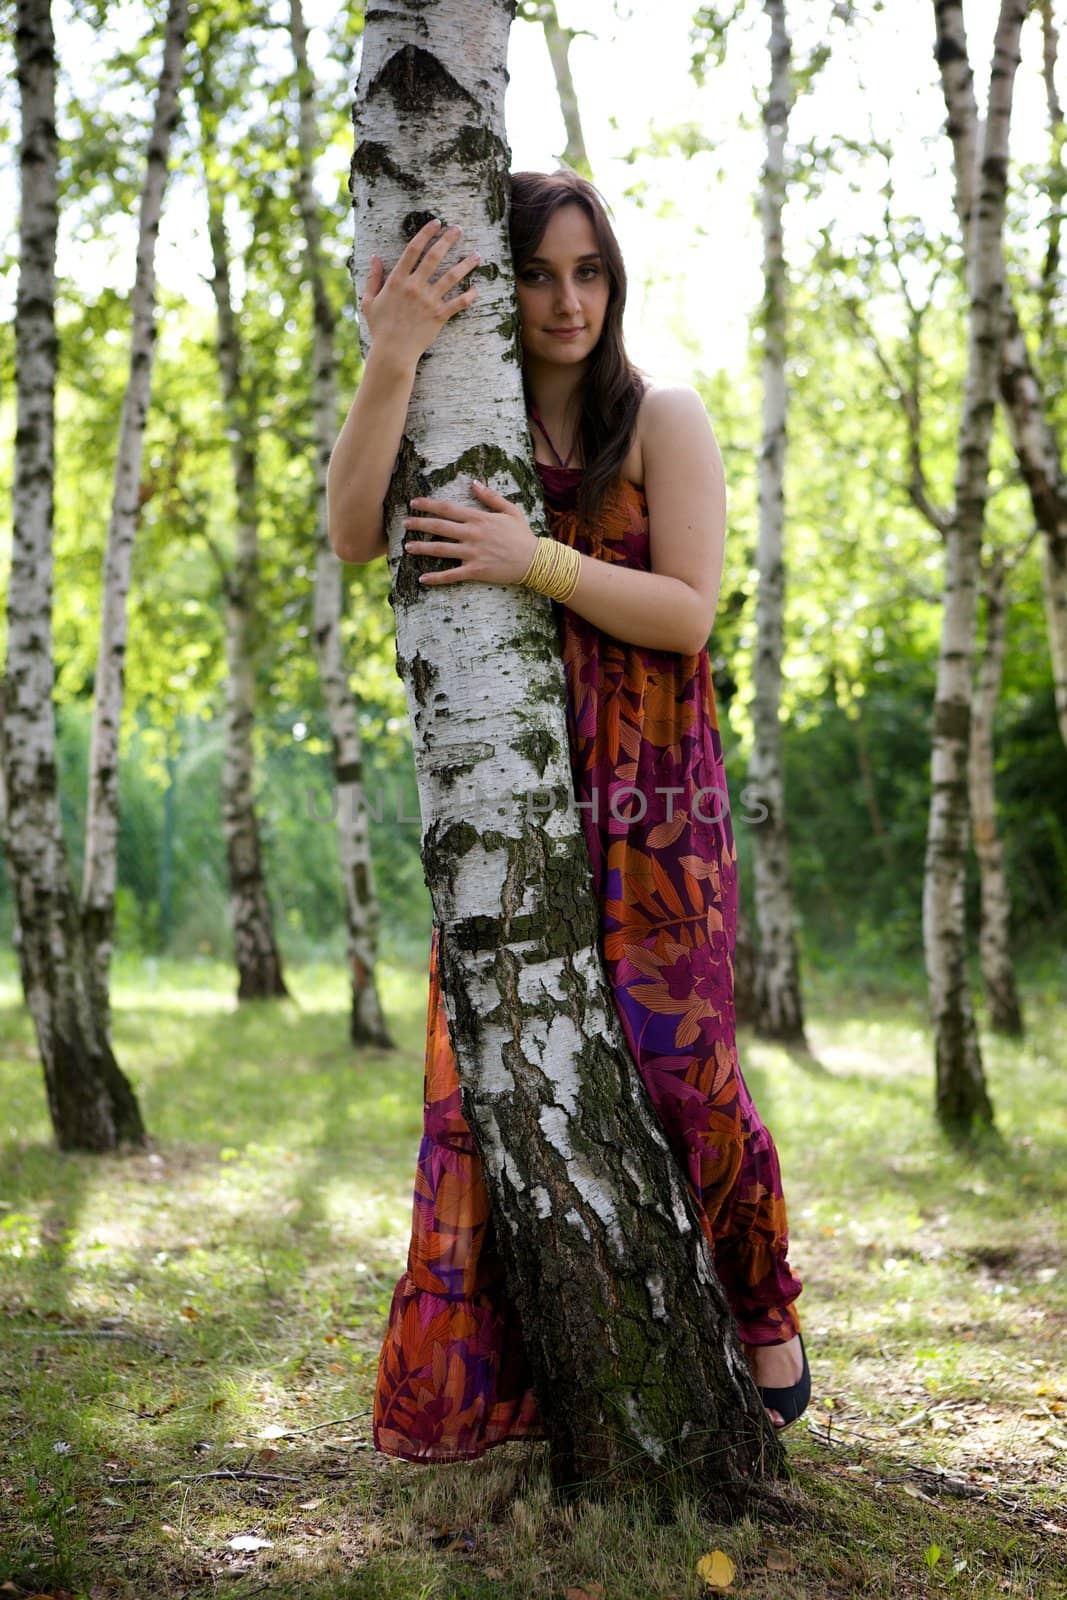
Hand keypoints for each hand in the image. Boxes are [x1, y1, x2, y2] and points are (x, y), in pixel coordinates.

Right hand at [362, 218, 480, 368]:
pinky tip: (477, 289)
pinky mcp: (439, 316)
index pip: (413, 250)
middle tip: (459, 229)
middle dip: (448, 240)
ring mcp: (428, 301)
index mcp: (397, 280)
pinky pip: (458, 303)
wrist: (393, 352)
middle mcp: (414, 287)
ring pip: (451, 277)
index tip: (436, 223)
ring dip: (466, 264)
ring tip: (477, 255)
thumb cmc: (380, 328)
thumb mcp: (369, 301)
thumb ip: (373, 278)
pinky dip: (469, 296)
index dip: (426, 234)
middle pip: (434, 257)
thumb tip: (376, 258)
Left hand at [403, 480, 538, 586]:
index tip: (414, 502)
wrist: (534, 561)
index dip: (428, 505)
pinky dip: (436, 578)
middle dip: (419, 524)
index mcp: (479, 518)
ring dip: (422, 548)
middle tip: (404, 523)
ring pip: (441, 550)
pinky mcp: (475, 571)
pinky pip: (451, 575)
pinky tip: (422, 579)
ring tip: (407, 547)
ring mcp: (473, 553)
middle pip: (439, 527)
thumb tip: (473, 483)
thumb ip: (490, 497)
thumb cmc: (522, 535)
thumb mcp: (510, 510)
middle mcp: (472, 534)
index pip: (448, 509)